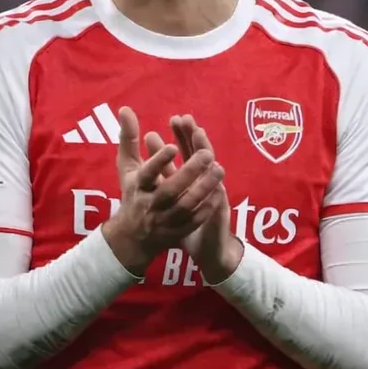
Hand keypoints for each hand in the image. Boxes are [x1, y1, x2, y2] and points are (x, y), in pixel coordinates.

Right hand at [101, 106, 225, 275]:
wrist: (132, 238)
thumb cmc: (132, 194)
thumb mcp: (127, 167)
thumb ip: (128, 138)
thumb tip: (125, 108)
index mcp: (137, 187)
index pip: (146, 174)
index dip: (158, 161)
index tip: (172, 145)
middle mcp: (149, 205)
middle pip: (169, 191)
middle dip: (188, 173)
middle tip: (207, 154)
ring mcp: (164, 221)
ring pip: (185, 207)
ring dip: (202, 189)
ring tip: (219, 169)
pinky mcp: (177, 233)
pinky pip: (194, 221)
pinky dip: (206, 207)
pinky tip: (219, 191)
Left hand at [169, 115, 243, 284]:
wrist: (207, 249)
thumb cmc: (186, 224)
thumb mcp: (172, 202)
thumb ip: (164, 179)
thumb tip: (149, 161)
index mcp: (190, 180)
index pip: (185, 153)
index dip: (181, 137)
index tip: (174, 119)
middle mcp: (203, 183)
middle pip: (198, 154)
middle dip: (190, 136)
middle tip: (182, 118)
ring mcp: (213, 194)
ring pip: (209, 167)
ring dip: (205, 150)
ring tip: (198, 132)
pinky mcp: (218, 209)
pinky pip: (217, 191)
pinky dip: (215, 179)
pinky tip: (216, 166)